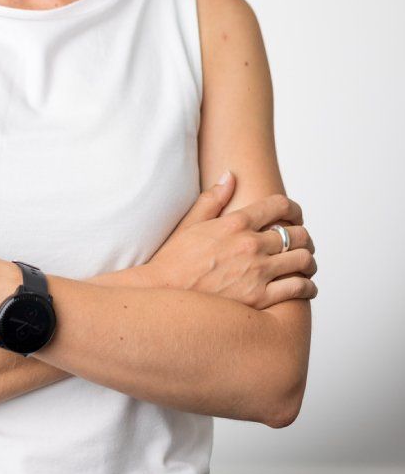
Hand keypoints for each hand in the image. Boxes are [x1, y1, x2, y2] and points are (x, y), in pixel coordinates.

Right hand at [134, 172, 317, 309]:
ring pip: (302, 260)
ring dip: (309, 261)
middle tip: (302, 242)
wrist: (164, 296)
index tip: (295, 214)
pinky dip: (308, 287)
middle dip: (304, 236)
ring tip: (305, 264)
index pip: (279, 206)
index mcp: (236, 223)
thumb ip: (213, 198)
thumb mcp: (191, 223)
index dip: (293, 208)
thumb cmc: (174, 260)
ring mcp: (257, 272)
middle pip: (297, 233)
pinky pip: (297, 289)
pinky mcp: (260, 298)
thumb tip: (230, 175)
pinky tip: (305, 287)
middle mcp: (251, 245)